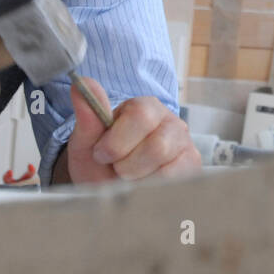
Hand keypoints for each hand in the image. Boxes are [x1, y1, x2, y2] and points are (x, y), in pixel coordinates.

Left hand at [63, 76, 200, 183]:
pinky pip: (176, 182)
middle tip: (117, 168)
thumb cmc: (101, 162)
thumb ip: (88, 116)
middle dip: (128, 165)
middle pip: (158, 146)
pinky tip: (144, 185)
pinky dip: (152, 189)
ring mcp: (185, 146)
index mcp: (146, 107)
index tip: (101, 154)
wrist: (110, 188)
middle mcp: (172, 123)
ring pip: (168, 168)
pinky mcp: (192, 167)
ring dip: (139, 179)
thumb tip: (82, 84)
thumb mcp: (87, 142)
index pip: (141, 115)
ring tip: (131, 177)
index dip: (117, 142)